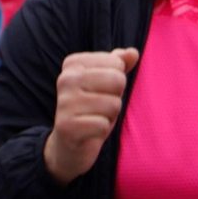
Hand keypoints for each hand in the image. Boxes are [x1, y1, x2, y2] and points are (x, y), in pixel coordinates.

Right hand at [44, 48, 139, 184]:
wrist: (68, 146)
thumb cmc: (90, 110)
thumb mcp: (106, 84)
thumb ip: (119, 65)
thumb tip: (133, 52)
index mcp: (73, 63)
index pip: (117, 63)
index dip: (116, 81)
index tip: (99, 92)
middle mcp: (66, 79)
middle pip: (117, 80)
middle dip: (115, 98)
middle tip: (99, 107)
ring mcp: (64, 102)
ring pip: (113, 104)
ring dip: (109, 116)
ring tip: (94, 118)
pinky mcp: (67, 126)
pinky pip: (103, 125)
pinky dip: (101, 131)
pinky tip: (89, 131)